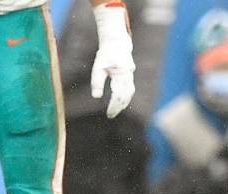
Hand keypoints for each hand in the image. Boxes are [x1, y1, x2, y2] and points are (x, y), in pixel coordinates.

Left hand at [91, 1, 134, 117]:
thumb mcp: (98, 68)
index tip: (108, 113)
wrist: (117, 44)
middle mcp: (128, 75)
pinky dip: (125, 98)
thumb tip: (96, 96)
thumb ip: (97, 82)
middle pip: (125, 96)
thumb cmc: (105, 56)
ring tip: (114, 112)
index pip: (118, 94)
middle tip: (110, 116)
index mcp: (120, 73)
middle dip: (118, 107)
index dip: (114, 105)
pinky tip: (119, 104)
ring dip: (123, 104)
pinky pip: (130, 90)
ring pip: (129, 94)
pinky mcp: (130, 76)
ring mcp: (131, 75)